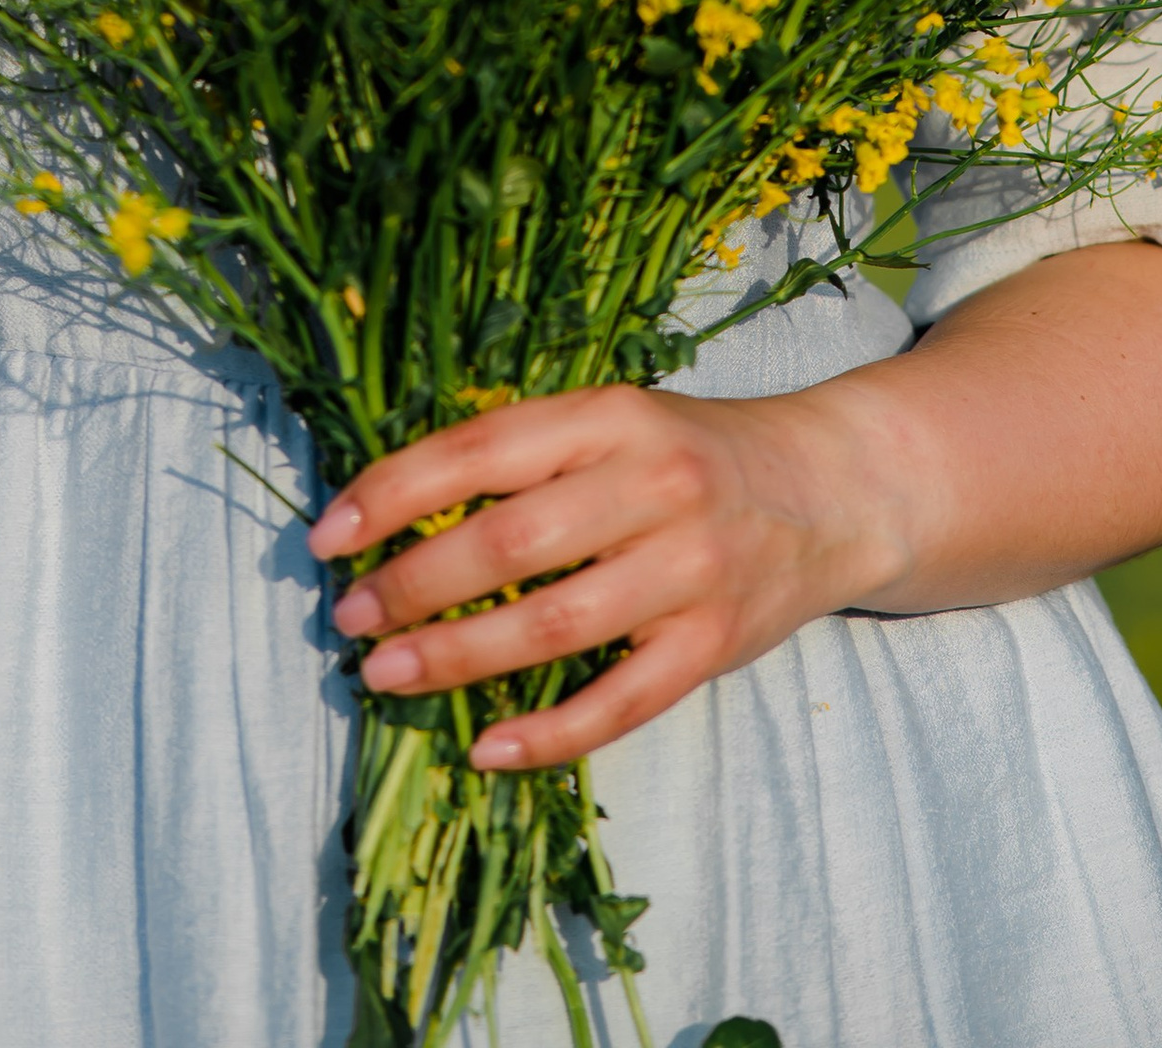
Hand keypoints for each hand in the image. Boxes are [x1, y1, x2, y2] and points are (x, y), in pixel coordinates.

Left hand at [307, 382, 903, 770]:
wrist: (834, 487)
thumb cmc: (692, 454)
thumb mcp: (614, 420)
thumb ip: (526, 453)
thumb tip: (396, 505)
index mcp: (609, 415)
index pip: (477, 452)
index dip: (392, 493)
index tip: (328, 535)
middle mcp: (650, 484)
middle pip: (508, 543)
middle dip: (413, 584)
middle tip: (350, 617)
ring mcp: (688, 569)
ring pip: (554, 625)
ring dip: (457, 657)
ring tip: (385, 673)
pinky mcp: (716, 643)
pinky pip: (621, 702)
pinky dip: (548, 733)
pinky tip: (485, 746)